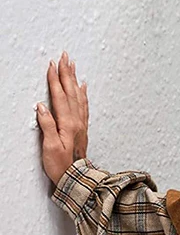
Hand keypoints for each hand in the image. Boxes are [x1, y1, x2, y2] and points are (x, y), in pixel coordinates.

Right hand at [36, 51, 88, 186]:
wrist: (75, 177)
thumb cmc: (60, 165)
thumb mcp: (49, 147)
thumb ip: (47, 125)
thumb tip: (41, 107)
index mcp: (67, 123)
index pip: (60, 96)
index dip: (55, 80)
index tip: (51, 65)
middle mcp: (77, 121)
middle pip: (71, 91)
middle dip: (67, 73)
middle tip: (65, 56)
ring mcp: (81, 123)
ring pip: (78, 96)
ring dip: (74, 79)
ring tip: (73, 66)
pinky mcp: (82, 127)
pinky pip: (83, 105)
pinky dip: (83, 94)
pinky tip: (82, 87)